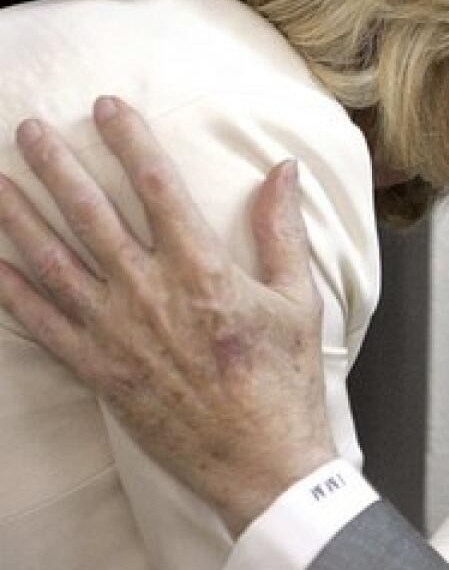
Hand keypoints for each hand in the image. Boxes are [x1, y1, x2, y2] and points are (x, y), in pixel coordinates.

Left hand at [0, 97, 333, 535]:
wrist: (262, 463)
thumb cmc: (286, 381)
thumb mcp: (298, 300)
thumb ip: (282, 231)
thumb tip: (283, 169)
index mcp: (203, 271)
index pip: (157, 187)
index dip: (129, 141)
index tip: (107, 106)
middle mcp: (149, 294)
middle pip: (90, 215)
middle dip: (56, 166)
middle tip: (29, 129)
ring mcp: (116, 333)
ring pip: (53, 261)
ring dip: (19, 216)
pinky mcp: (99, 370)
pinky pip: (41, 323)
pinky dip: (10, 289)